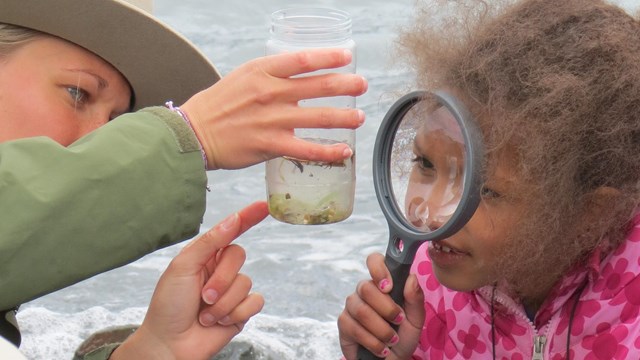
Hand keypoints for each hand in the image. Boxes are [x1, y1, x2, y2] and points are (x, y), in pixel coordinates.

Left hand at [110, 201, 267, 359]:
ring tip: (205, 314)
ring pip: (246, 283)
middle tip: (203, 296)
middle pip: (238, 257)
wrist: (170, 345)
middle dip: (221, 279)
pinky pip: (255, 302)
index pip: (231, 231)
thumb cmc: (168, 306)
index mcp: (204, 256)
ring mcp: (232, 291)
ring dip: (223, 302)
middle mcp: (220, 270)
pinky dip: (236, 313)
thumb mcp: (183, 267)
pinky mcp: (241, 311)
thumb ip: (209, 242)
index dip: (247, 217)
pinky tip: (219, 322)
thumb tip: (233, 220)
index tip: (264, 205)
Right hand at [182, 48, 367, 169]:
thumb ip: (271, 76)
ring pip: (318, 117)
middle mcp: (270, 92)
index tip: (346, 57)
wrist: (194, 133)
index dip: (329, 57)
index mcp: (262, 71)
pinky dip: (328, 151)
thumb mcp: (242, 77)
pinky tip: (343, 152)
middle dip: (345, 85)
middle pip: (318, 86)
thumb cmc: (218, 105)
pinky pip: (307, 149)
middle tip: (362, 85)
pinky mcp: (271, 145)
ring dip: (344, 117)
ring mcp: (272, 120)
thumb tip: (299, 78)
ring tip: (360, 118)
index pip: (303, 60)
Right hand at [338, 253, 424, 358]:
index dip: (378, 269)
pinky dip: (372, 342)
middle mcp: (364, 290)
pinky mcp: (343, 323)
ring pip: (361, 310)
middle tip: (398, 321)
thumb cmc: (403, 335)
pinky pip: (354, 328)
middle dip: (386, 308)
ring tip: (392, 340)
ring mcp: (352, 306)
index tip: (389, 287)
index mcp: (383, 283)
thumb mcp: (416, 319)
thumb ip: (415, 298)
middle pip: (366, 288)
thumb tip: (411, 277)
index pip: (374, 260)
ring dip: (381, 329)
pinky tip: (381, 348)